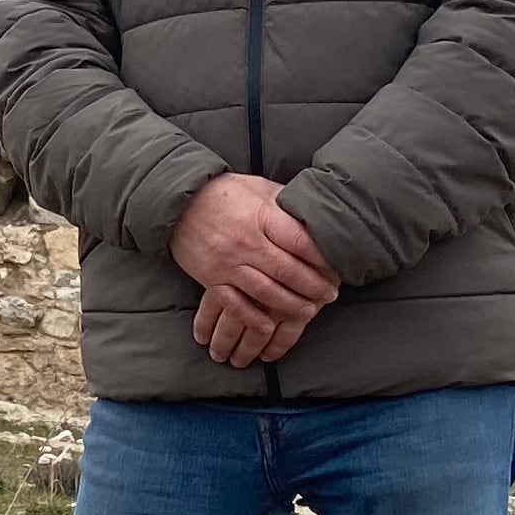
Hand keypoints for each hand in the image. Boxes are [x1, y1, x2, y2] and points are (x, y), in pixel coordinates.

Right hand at [169, 172, 337, 360]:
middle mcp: (246, 242)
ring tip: (308, 311)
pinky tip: (269, 327)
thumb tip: (313, 214)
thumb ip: (284, 202)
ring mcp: (227, 263)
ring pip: (265, 291)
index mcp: (261, 216)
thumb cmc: (223, 193)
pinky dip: (252, 318)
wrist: (177, 202)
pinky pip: (234, 304)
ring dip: (290, 305)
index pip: (299, 240)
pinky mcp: (211, 279)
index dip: (322, 257)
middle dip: (313, 286)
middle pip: (287, 270)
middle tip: (329, 295)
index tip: (337, 266)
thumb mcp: (257, 187)